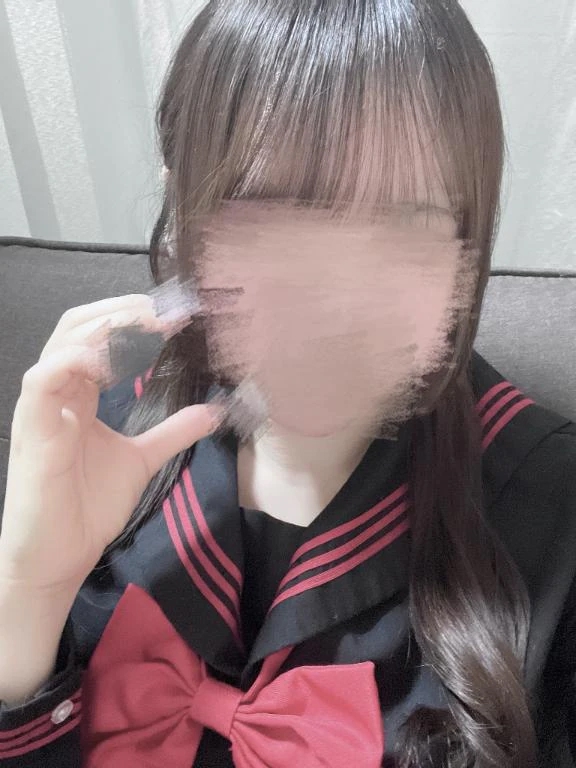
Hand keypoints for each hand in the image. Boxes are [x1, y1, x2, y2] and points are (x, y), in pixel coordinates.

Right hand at [0, 295, 216, 592]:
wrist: (61, 557)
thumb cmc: (89, 507)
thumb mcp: (143, 458)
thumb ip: (174, 431)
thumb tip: (214, 410)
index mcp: (80, 393)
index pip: (101, 336)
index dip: (137, 320)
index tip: (180, 318)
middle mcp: (60, 391)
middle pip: (80, 325)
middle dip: (125, 311)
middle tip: (169, 313)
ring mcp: (43, 407)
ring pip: (63, 343)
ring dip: (108, 328)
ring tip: (151, 328)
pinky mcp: (32, 429)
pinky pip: (43, 379)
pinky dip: (76, 360)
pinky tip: (112, 361)